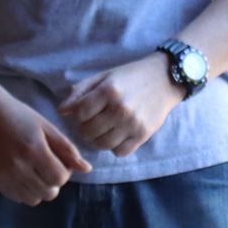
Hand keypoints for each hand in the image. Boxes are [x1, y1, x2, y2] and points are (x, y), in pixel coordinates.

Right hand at [0, 95, 93, 205]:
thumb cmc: (21, 117)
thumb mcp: (48, 128)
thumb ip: (67, 150)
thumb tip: (86, 169)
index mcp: (34, 149)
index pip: (59, 178)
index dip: (65, 173)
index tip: (59, 162)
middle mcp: (18, 166)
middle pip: (48, 193)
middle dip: (54, 182)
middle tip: (48, 167)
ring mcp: (5, 175)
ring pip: (34, 199)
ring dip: (40, 189)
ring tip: (36, 172)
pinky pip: (18, 198)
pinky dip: (25, 191)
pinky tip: (24, 175)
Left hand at [58, 53, 187, 156]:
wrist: (165, 78)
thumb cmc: (131, 76)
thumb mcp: (105, 77)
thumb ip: (81, 91)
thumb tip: (62, 111)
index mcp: (109, 90)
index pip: (80, 113)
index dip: (79, 114)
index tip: (85, 112)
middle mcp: (121, 108)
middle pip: (89, 131)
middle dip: (86, 128)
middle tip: (94, 122)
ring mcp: (133, 124)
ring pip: (103, 144)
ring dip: (99, 139)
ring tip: (104, 129)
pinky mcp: (143, 135)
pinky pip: (120, 151)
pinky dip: (116, 146)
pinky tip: (119, 134)